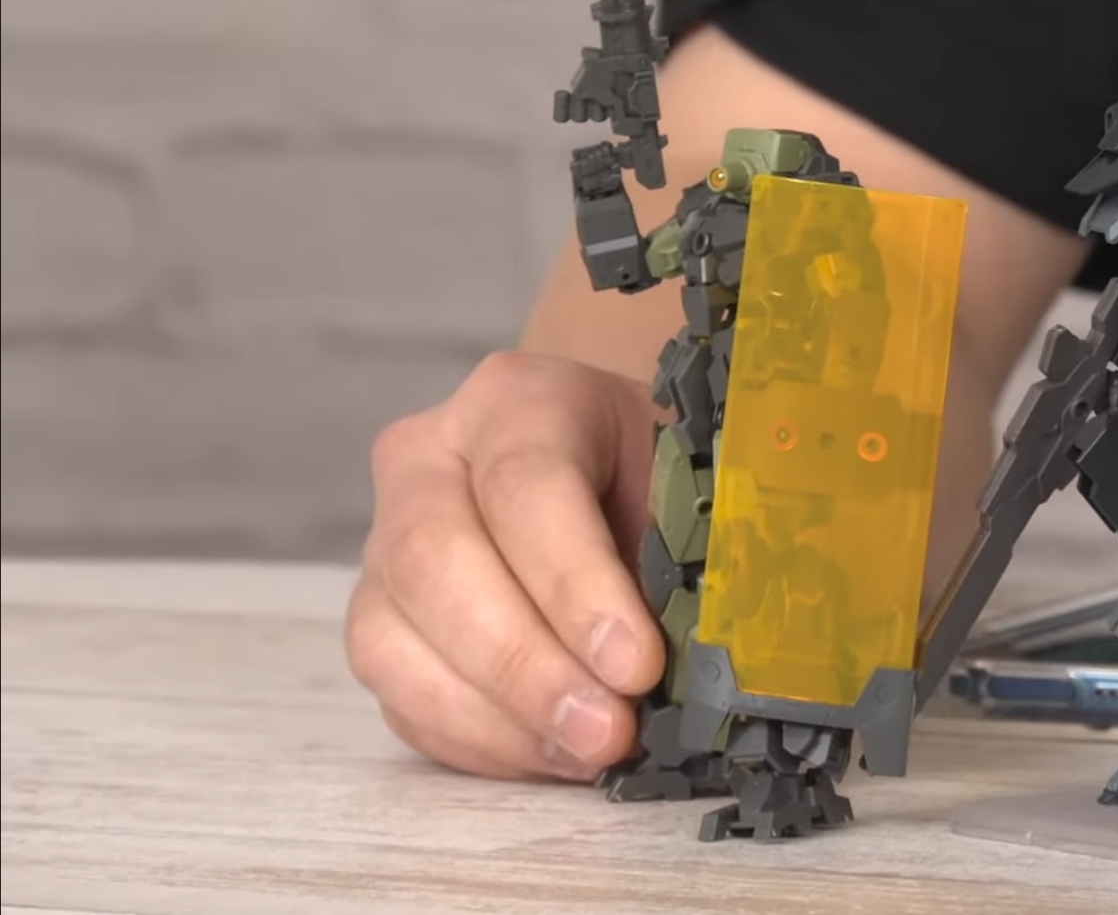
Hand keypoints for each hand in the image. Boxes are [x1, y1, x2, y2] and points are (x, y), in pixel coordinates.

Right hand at [349, 351, 666, 780]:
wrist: (604, 461)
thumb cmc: (654, 468)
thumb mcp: (686, 474)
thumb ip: (682, 546)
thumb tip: (701, 656)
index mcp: (517, 399)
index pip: (526, 485)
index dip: (577, 586)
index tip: (639, 666)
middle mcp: (427, 459)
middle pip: (435, 560)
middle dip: (526, 664)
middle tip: (608, 730)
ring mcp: (383, 541)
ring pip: (393, 636)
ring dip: (496, 715)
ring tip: (586, 754)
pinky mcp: (379, 619)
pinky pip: (400, 693)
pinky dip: (476, 740)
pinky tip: (550, 755)